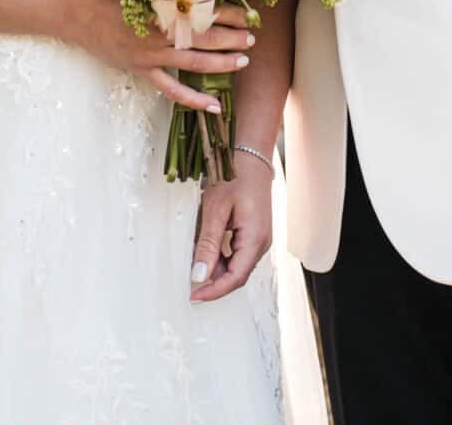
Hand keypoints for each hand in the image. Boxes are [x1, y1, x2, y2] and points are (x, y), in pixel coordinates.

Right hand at [66, 0, 254, 112]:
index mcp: (162, 8)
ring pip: (195, 61)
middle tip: (251, 38)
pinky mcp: (142, 70)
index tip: (247, 14)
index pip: (205, 12)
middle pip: (205, 37)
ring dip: (222, 62)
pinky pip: (172, 89)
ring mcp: (152, 55)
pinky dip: (194, 99)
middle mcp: (161, 32)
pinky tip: (214, 106)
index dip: (228, 14)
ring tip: (242, 60)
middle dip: (232, 38)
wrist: (78, 12)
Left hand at [189, 156, 273, 302]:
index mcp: (255, 239)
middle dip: (214, 282)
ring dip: (216, 268)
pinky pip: (238, 253)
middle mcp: (261, 242)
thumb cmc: (235, 175)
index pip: (235, 278)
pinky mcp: (254, 231)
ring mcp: (259, 237)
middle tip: (190, 283)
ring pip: (237, 264)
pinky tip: (207, 248)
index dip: (214, 291)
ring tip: (196, 260)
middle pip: (237, 274)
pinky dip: (221, 256)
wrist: (250, 154)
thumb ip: (207, 244)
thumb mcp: (215, 210)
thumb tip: (199, 275)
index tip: (194, 296)